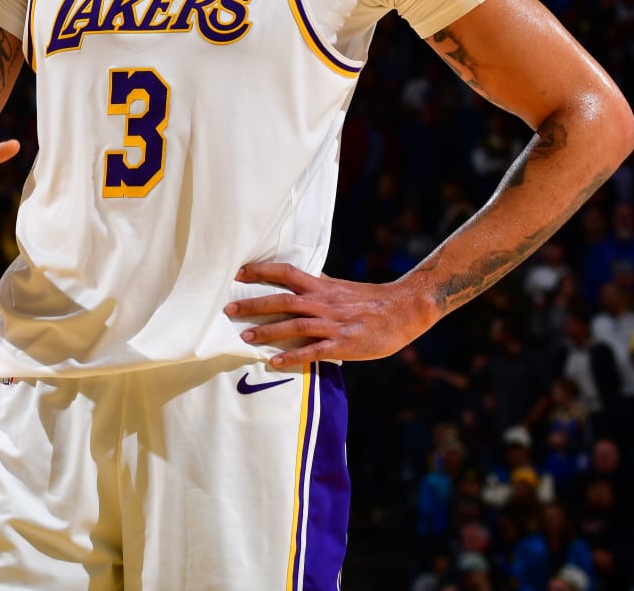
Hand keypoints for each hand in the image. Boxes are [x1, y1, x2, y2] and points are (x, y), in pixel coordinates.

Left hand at [224, 262, 436, 367]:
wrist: (405, 310)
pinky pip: (313, 351)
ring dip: (267, 331)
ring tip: (243, 337)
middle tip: (228, 308)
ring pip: (294, 325)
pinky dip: (292, 356)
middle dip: (254, 304)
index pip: (287, 273)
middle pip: (282, 300)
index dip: (262, 271)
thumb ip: (319, 284)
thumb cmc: (372, 300)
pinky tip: (274, 362)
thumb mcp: (342, 287)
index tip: (239, 272)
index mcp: (323, 287)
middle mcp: (323, 302)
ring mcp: (333, 324)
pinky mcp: (343, 344)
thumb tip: (299, 277)